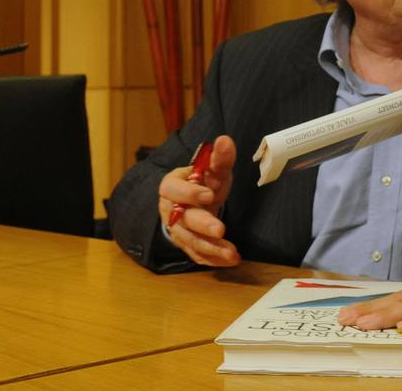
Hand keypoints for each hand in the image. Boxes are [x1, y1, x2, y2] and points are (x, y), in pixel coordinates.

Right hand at [157, 135, 239, 266]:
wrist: (194, 201)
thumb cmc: (203, 182)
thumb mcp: (212, 169)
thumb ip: (219, 158)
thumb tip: (224, 140)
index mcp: (171, 186)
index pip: (174, 189)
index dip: (189, 193)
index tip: (210, 194)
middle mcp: (169, 210)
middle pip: (182, 219)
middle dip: (202, 225)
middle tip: (220, 229)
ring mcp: (176, 230)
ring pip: (190, 241)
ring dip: (211, 248)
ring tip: (232, 254)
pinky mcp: (185, 245)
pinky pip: (196, 255)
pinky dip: (212, 260)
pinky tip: (229, 260)